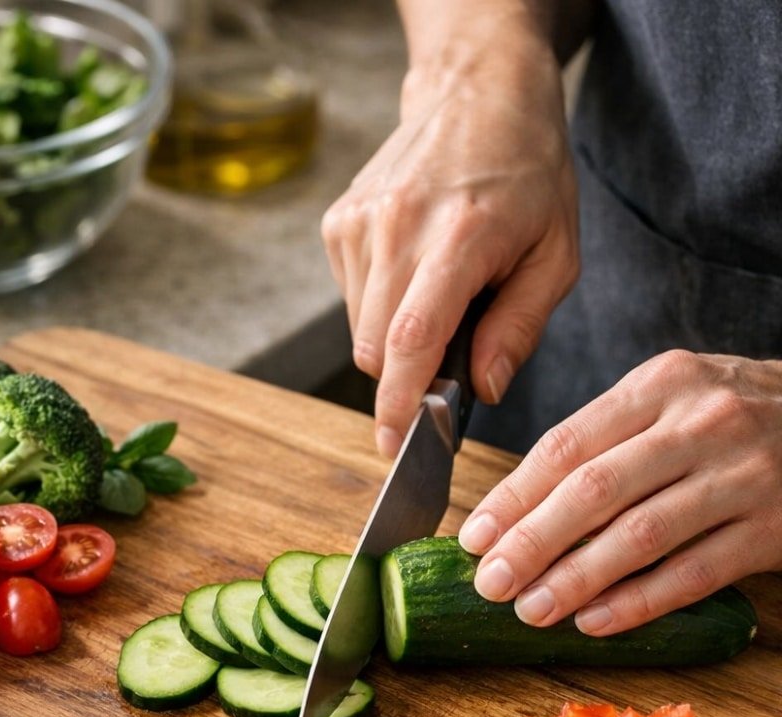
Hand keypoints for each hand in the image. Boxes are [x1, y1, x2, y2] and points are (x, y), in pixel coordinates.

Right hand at [321, 15, 577, 457]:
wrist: (476, 92)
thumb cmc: (527, 174)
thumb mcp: (556, 254)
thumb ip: (519, 327)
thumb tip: (483, 390)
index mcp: (458, 236)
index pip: (411, 338)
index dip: (399, 401)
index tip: (396, 445)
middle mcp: (396, 227)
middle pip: (375, 348)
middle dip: (405, 375)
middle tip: (447, 360)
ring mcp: (359, 223)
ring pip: (360, 330)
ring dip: (395, 337)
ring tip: (439, 294)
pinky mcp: (339, 223)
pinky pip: (351, 299)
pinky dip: (381, 305)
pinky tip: (414, 271)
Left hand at [458, 350, 781, 633]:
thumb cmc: (735, 416)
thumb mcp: (673, 399)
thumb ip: (606, 440)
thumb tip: (519, 509)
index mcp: (660, 385)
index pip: (568, 445)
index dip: (514, 497)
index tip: (474, 537)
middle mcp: (700, 423)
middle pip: (596, 489)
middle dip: (533, 542)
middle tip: (491, 582)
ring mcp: (741, 476)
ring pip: (641, 535)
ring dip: (577, 578)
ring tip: (532, 609)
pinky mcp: (771, 529)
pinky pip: (693, 573)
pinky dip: (639, 602)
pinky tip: (596, 622)